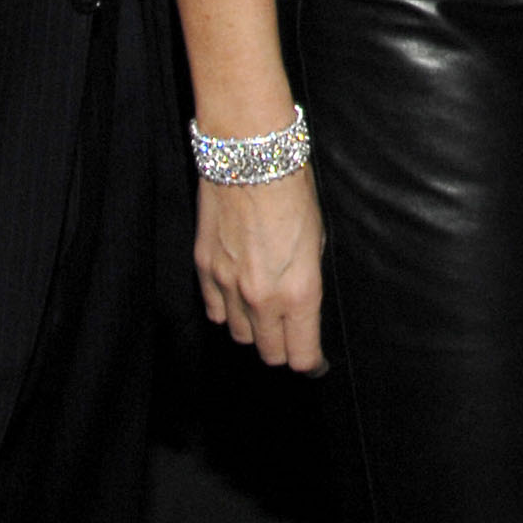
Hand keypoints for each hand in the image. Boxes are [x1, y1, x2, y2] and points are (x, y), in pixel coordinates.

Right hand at [194, 170, 328, 373]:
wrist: (251, 158)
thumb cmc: (293, 191)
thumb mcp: (317, 240)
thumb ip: (307, 281)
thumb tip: (301, 306)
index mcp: (299, 292)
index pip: (302, 353)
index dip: (311, 364)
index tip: (315, 363)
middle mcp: (261, 297)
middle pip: (270, 352)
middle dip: (284, 350)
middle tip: (291, 339)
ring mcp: (228, 286)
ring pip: (240, 335)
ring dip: (254, 330)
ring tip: (264, 314)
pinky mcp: (204, 271)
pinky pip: (214, 311)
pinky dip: (227, 311)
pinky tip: (237, 299)